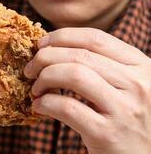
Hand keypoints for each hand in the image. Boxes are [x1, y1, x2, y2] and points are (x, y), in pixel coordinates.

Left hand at [24, 28, 150, 153]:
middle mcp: (138, 84)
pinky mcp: (108, 134)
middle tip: (30, 68)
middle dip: (45, 58)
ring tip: (36, 88)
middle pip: (80, 55)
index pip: (95, 38)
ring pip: (73, 75)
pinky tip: (39, 106)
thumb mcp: (128, 86)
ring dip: (44, 78)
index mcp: (141, 66)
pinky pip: (67, 107)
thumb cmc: (129, 118)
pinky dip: (45, 103)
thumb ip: (104, 66)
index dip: (62, 36)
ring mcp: (125, 109)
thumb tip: (54, 48)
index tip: (41, 43)